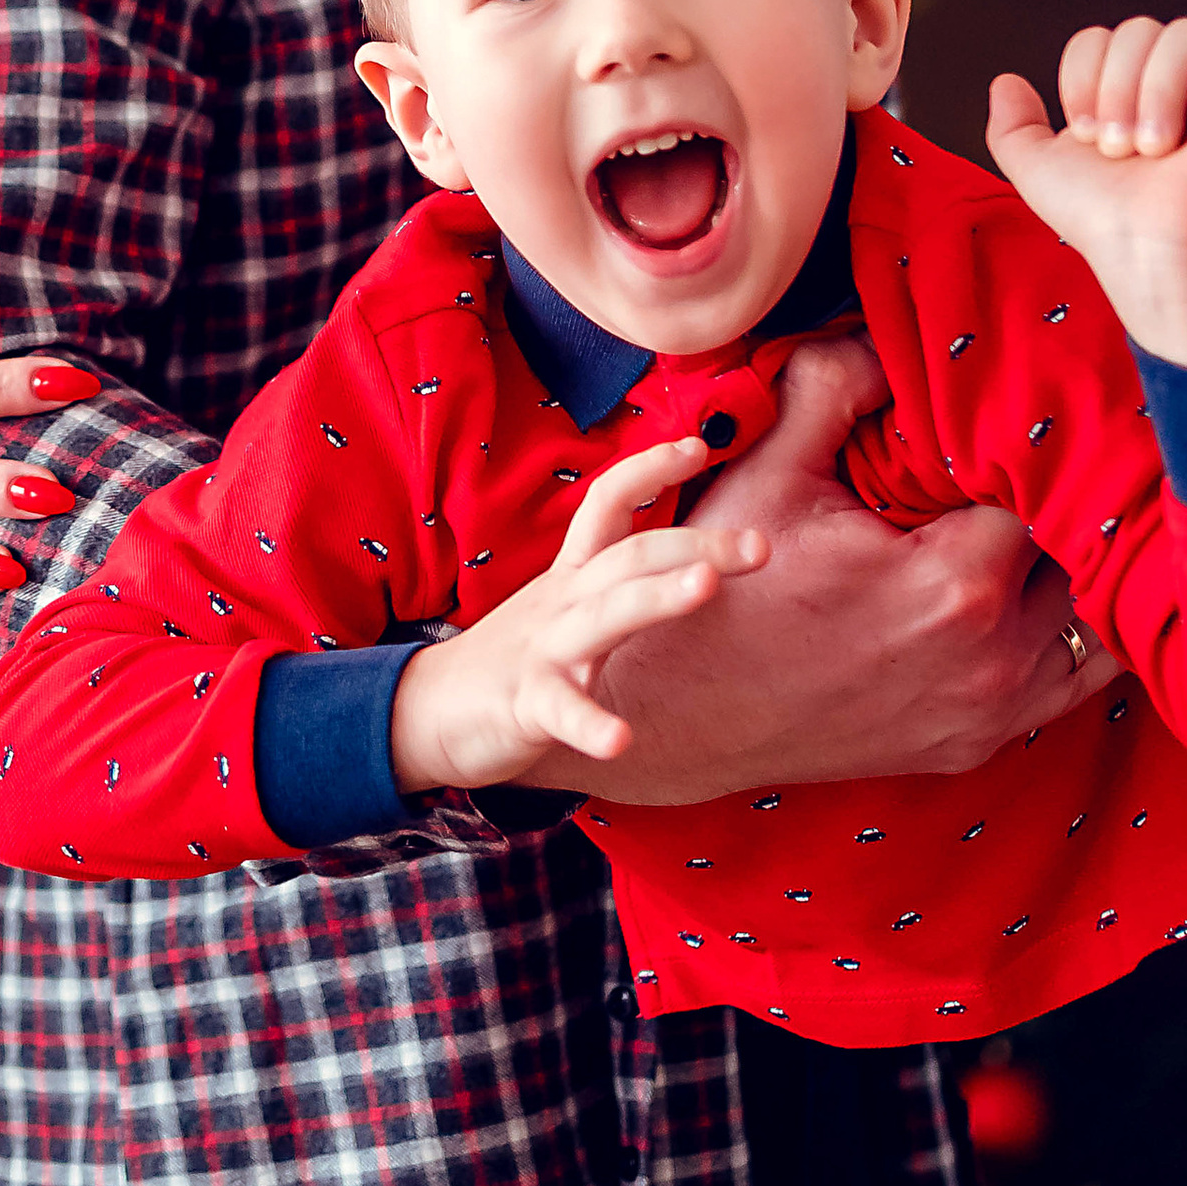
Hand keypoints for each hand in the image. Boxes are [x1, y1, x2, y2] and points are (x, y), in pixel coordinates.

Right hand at [388, 437, 766, 796]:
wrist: (425, 710)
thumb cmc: (514, 657)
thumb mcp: (565, 602)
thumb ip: (616, 576)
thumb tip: (687, 554)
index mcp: (573, 575)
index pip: (608, 503)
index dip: (648, 469)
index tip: (698, 445)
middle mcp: (563, 601)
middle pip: (630, 555)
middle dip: (697, 543)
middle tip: (761, 545)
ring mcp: (543, 650)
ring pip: (604, 616)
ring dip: (655, 596)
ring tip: (705, 585)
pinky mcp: (524, 705)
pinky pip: (560, 711)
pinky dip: (588, 723)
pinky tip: (620, 740)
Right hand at [516, 333, 1111, 806]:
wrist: (684, 718)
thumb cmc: (723, 594)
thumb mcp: (768, 472)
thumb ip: (834, 386)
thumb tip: (885, 334)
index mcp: (954, 581)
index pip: (1042, 486)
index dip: (1028, 442)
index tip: (1013, 412)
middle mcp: (993, 655)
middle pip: (1079, 551)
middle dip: (1058, 497)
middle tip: (1034, 455)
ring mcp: (992, 711)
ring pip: (1091, 618)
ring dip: (1075, 564)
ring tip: (1047, 514)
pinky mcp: (979, 742)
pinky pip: (1072, 681)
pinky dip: (1074, 632)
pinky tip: (1046, 586)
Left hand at [986, 16, 1186, 376]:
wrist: (1152, 250)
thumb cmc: (1107, 220)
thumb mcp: (1041, 170)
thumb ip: (1013, 127)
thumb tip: (1006, 81)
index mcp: (1132, 94)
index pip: (1100, 38)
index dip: (1083, 78)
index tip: (1089, 135)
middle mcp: (1179, 86)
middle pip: (1139, 29)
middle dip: (1119, 89)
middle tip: (1125, 148)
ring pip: (1184, 33)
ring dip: (1157, 93)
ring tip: (1158, 146)